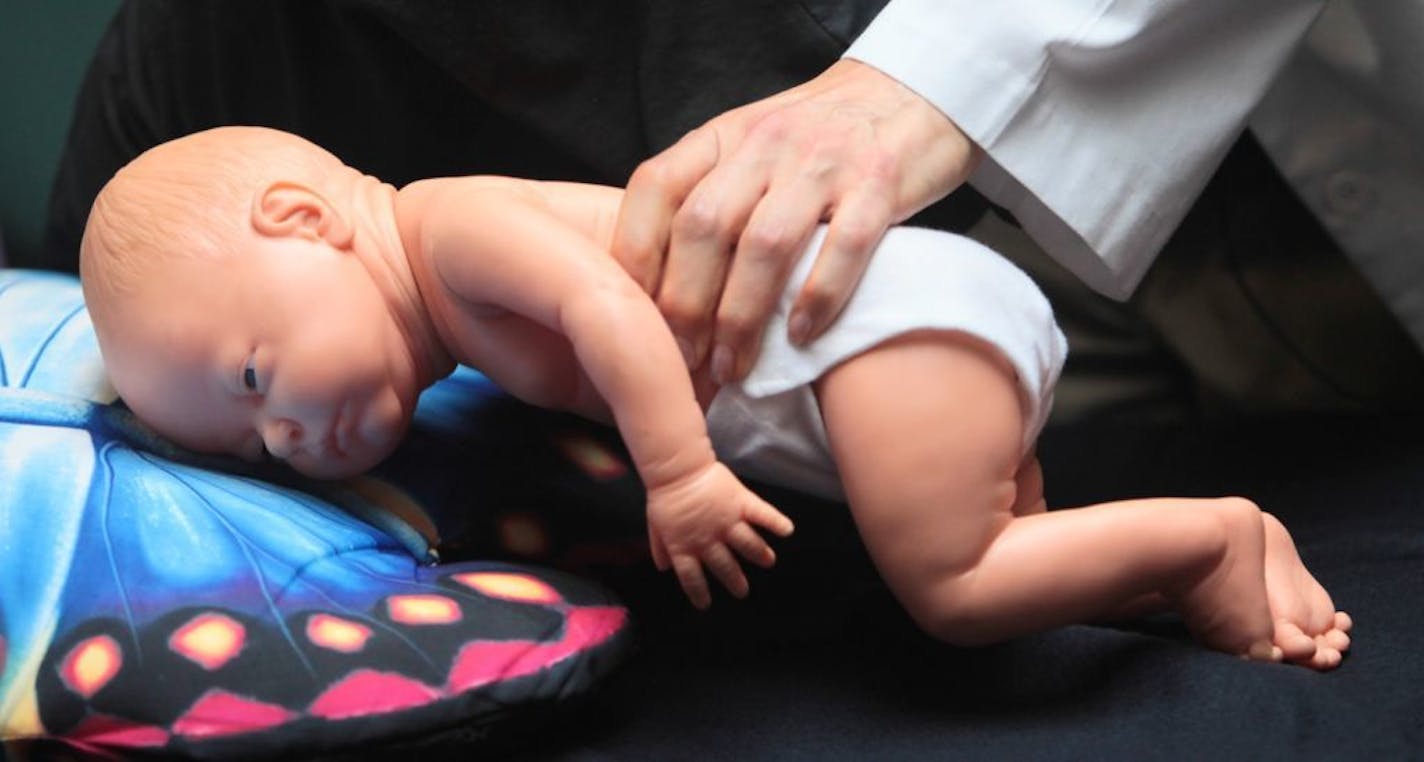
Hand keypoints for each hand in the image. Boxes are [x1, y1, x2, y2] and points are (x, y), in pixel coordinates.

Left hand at [613, 59, 980, 383]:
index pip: (656, 188)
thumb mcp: (749, 148)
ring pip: (766, 245)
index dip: (636, 255)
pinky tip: (801, 337)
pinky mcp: (879, 183)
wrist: (911, 92)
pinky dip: (818, 298)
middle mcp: (766, 144)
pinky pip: (844, 246)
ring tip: (733, 366)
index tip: (633, 316)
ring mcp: (824, 162)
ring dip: (742, 316)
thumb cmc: (820, 139)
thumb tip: (656, 289)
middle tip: (683, 360)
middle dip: (685, 304)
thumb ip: (707, 197)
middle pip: (704, 226)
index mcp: (723, 136)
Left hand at [646, 462, 794, 608]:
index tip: (706, 605)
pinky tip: (787, 530)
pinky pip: (762, 515)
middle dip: (735, 581)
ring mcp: (727, 521)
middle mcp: (708, 539)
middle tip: (743, 592)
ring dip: (759, 555)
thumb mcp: (655, 525)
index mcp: (685, 546)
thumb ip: (660, 547)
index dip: (699, 592)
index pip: (692, 577)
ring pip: (748, 544)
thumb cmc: (665, 496)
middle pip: (724, 567)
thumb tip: (663, 568)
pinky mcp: (741, 503)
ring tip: (768, 561)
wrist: (678, 468)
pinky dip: (776, 522)